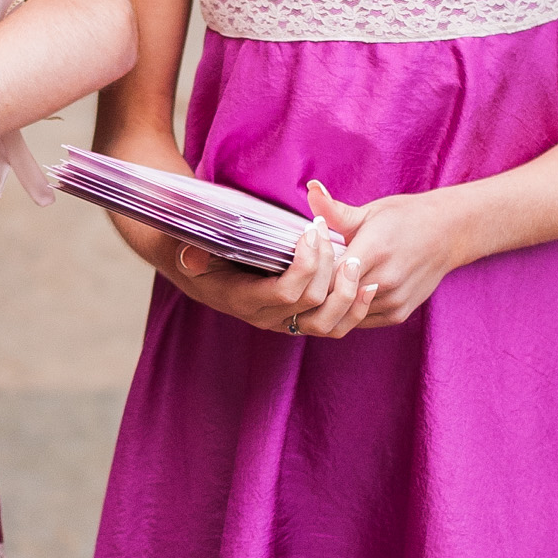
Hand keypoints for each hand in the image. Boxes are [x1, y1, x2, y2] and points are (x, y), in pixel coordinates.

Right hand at [155, 211, 377, 340]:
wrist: (201, 273)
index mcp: (243, 300)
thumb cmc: (199, 254)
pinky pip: (334, 327)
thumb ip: (192, 254)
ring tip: (356, 262)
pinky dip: (356, 309)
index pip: (285, 293)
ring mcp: (285, 323)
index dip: (305, 264)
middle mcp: (266, 318)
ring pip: (328, 324)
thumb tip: (192, 258)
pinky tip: (369, 287)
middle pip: (312, 303)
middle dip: (327, 266)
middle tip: (329, 232)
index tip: (309, 230)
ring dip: (347, 294)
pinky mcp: (300, 320)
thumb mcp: (188, 249)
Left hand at [301, 177, 466, 325]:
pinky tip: (342, 296)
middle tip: (302, 284)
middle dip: (315, 293)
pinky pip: (361, 321)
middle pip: (335, 299)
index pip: (328, 276)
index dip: (311, 274)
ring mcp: (394, 300)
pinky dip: (348, 312)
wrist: (448, 233)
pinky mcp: (399, 314)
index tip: (302, 266)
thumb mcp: (369, 211)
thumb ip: (335, 210)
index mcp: (374, 250)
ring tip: (319, 290)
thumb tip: (311, 188)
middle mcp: (386, 280)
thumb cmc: (404, 218)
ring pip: (346, 316)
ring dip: (331, 305)